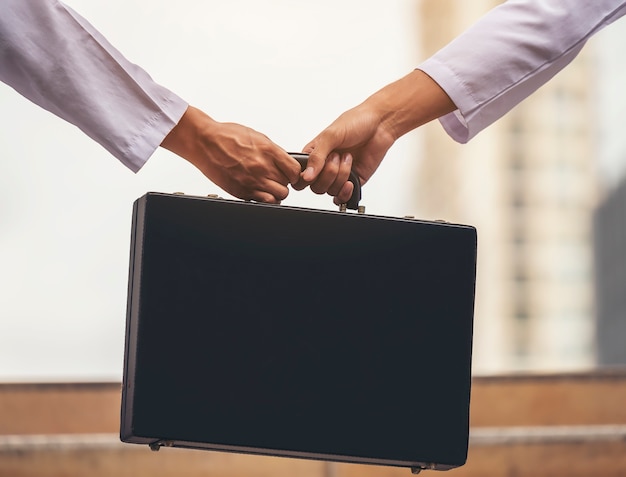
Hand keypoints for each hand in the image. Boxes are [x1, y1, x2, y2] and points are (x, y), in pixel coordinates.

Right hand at [161, 106, 300, 202]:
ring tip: (267, 186)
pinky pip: (264, 202)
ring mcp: (252, 181)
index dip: (294, 174)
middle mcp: (262, 167)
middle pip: (287, 185)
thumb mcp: (256, 137)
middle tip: (275, 178)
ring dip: (275, 192)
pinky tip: (259, 192)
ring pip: (279, 196)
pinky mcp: (242, 191)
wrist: (204, 141)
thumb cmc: (227, 136)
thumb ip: (273, 151)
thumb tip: (285, 162)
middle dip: (283, 182)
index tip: (289, 174)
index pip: (294, 170)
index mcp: (268, 151)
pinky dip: (265, 199)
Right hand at [295, 70, 455, 203]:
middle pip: (315, 186)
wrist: (381, 124)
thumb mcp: (331, 135)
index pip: (300, 175)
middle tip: (337, 156)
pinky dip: (345, 192)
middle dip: (328, 173)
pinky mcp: (353, 181)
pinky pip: (342, 197)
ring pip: (329, 191)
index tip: (314, 169)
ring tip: (349, 158)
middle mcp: (324, 166)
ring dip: (340, 176)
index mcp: (314, 154)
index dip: (305, 177)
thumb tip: (307, 176)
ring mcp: (338, 175)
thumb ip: (317, 157)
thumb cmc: (356, 122)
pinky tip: (350, 181)